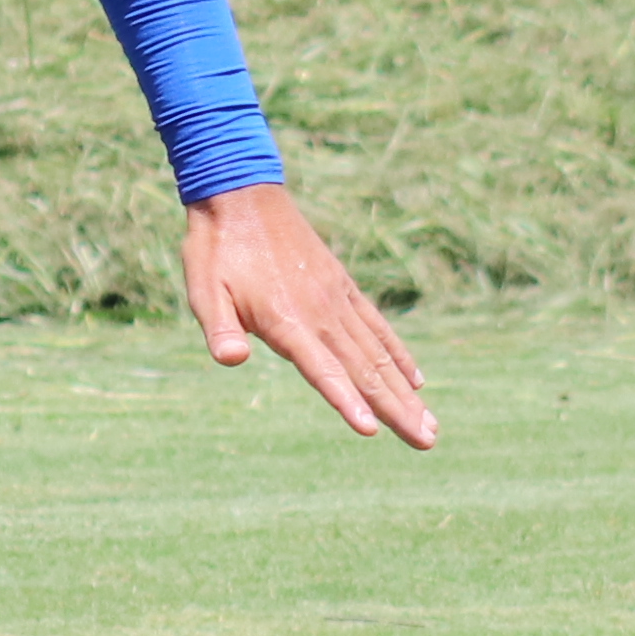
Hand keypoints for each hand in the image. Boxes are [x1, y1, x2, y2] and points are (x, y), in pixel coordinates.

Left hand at [182, 186, 433, 448]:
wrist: (241, 193)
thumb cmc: (216, 249)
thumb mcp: (204, 289)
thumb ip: (219, 328)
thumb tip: (230, 360)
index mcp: (287, 320)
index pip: (324, 370)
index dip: (347, 402)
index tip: (374, 431)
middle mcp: (321, 313)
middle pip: (365, 371)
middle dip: (397, 409)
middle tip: (427, 442)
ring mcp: (337, 299)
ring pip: (378, 355)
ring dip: (405, 391)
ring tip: (430, 424)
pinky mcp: (342, 286)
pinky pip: (377, 327)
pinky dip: (398, 354)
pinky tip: (414, 378)